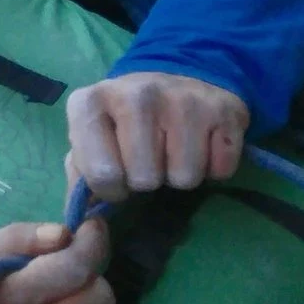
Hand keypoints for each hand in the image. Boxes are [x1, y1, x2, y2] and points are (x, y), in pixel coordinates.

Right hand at [0, 221, 113, 303]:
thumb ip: (17, 238)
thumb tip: (63, 232)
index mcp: (10, 300)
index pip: (71, 269)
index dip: (90, 243)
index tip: (91, 225)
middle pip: (98, 294)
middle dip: (89, 270)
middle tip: (67, 263)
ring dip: (90, 293)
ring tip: (62, 290)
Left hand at [65, 72, 247, 203]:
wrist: (175, 82)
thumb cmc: (124, 121)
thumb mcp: (91, 140)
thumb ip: (81, 178)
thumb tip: (81, 220)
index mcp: (89, 103)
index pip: (102, 175)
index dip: (112, 188)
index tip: (117, 175)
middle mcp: (135, 94)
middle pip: (145, 179)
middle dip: (148, 179)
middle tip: (149, 159)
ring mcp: (181, 98)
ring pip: (185, 178)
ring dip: (181, 175)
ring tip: (173, 151)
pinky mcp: (223, 109)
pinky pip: (221, 170)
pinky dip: (213, 168)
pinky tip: (202, 144)